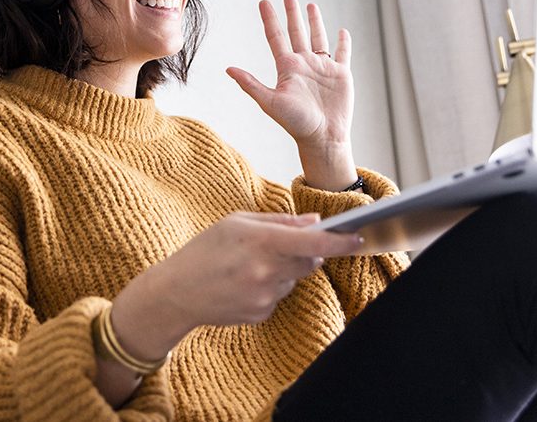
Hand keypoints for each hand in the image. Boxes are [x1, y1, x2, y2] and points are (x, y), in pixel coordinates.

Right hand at [111, 211, 362, 357]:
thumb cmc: (204, 251)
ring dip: (283, 271)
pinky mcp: (261, 314)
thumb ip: (279, 222)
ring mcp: (264, 296)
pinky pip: (280, 296)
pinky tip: (243, 284)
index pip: (313, 241)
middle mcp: (266, 271)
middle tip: (277, 247)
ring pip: (294, 279)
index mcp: (260, 241)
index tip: (360, 237)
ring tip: (249, 267)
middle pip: (309, 260)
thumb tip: (315, 222)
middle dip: (304, 251)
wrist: (175, 294)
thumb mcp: (236, 223)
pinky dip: (270, 288)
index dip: (341, 240)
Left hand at [226, 0, 353, 146]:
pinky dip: (343, 42)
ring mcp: (323, 68)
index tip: (263, 1)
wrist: (323, 137)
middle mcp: (304, 64)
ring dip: (314, 21)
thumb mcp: (270, 102)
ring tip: (310, 5)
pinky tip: (342, 31)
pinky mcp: (341, 74)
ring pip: (318, 37)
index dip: (270, 19)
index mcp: (287, 67)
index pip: (276, 36)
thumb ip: (250, 84)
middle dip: (292, 11)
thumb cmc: (296, 123)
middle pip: (296, 31)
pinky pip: (342, 53)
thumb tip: (228, 69)